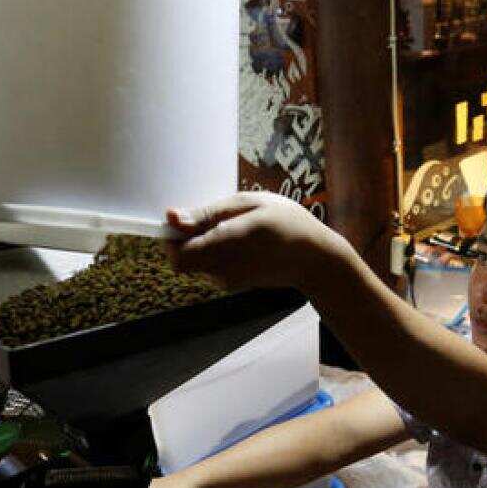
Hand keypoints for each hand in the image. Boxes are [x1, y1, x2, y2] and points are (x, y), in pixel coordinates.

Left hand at [166, 192, 349, 291]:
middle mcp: (223, 268)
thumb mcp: (251, 203)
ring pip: (195, 261)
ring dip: (203, 244)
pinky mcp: (232, 284)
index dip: (171, 237)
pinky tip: (242, 242)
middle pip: (181, 259)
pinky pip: (210, 266)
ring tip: (236, 228)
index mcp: (226, 243)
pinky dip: (217, 253)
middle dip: (187, 239)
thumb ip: (208, 213)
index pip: (177, 255)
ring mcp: (227, 280)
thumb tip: (171, 218)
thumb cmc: (288, 223)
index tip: (184, 219)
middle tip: (214, 219)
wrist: (315, 260)